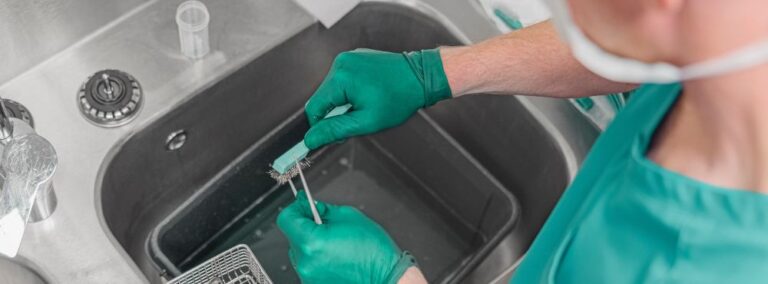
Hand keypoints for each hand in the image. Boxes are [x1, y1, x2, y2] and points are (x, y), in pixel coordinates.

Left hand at [277, 191, 417, 283]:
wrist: (386, 278)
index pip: (286, 219)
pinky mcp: (313, 283)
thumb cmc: (373, 252)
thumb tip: (308, 205)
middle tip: (326, 224)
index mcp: (312, 242)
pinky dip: (317, 257)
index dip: (295, 209)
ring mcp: (309, 276)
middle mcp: (306, 262)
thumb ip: (323, 209)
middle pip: (293, 235)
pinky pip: (308, 264)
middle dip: (306, 225)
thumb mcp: (349, 217)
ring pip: (300, 250)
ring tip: (335, 243)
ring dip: (311, 242)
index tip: (303, 206)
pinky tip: (335, 255)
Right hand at [303, 48, 451, 149]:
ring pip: (331, 90)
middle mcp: (340, 63)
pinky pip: (341, 80)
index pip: (314, 108)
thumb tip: (310, 139)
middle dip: (335, 114)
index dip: (320, 126)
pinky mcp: (354, 58)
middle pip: (322, 98)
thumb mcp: (366, 121)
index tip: (332, 136)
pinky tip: (368, 95)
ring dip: (342, 103)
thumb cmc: (399, 99)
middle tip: (357, 121)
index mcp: (341, 78)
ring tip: (366, 106)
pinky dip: (349, 92)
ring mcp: (347, 58)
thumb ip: (336, 130)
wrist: (421, 76)